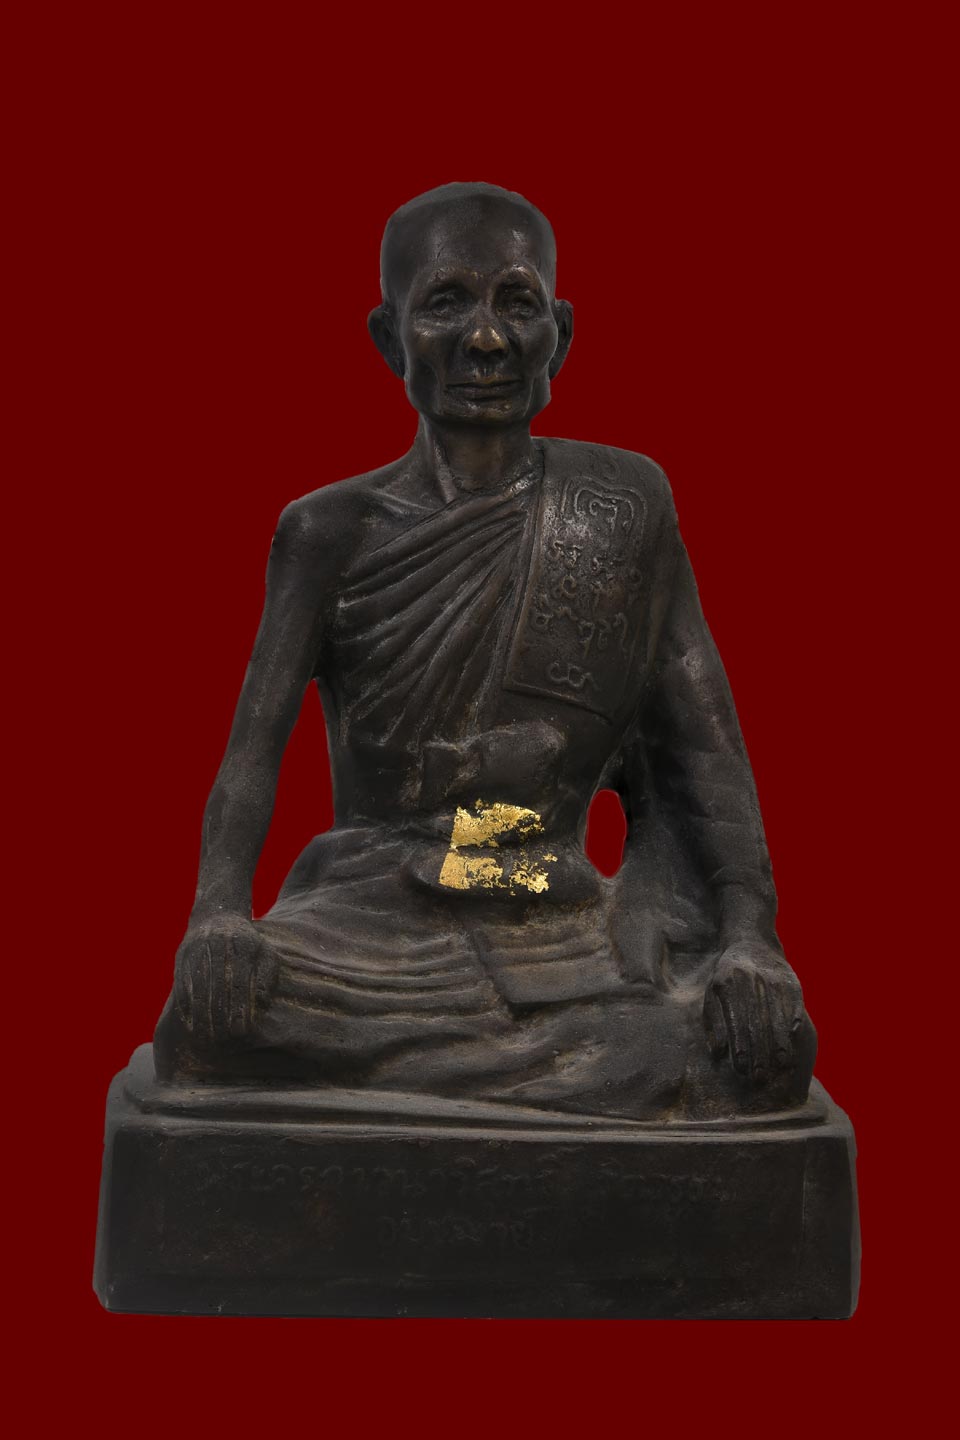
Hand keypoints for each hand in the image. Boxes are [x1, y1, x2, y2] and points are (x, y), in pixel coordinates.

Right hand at [173, 914, 278, 1040]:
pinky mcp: (182, 955)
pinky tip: (190, 1023)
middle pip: (217, 987)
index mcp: (242, 945)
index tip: (242, 1031)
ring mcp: (197, 949)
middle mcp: (218, 946)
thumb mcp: (264, 953)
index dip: (240, 1008)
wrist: (217, 914)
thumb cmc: (247, 942)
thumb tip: (261, 1002)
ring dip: (201, 1015)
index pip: (240, 982)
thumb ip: (266, 977)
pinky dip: (185, 1005)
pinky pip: (182, 984)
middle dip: (220, 1015)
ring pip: (197, 987)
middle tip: (223, 1039)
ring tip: (206, 1037)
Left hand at [703, 941, 804, 1082]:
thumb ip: (713, 1023)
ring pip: (777, 1014)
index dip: (740, 1046)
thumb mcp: (712, 994)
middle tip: (761, 1078)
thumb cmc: (727, 978)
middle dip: (759, 1053)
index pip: (735, 1021)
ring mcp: (771, 979)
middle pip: (757, 1022)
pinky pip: (794, 1001)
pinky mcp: (790, 979)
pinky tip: (796, 1036)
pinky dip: (795, 1018)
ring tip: (781, 1064)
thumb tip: (719, 1053)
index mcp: (726, 985)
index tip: (742, 1069)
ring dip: (780, 1041)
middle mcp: (749, 981)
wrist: (751, 942)